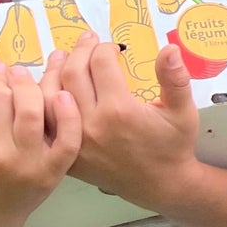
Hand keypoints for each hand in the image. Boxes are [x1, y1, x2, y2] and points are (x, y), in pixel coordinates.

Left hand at [46, 39, 199, 207]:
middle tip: (87, 42)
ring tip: (62, 58)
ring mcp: (75, 140)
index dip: (105, 48)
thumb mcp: (183, 113)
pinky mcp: (67, 153)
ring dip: (54, 71)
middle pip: (73, 73)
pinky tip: (49, 87)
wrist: (162, 185)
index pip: (101, 63)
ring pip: (50, 94)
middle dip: (79, 51)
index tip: (112, 48)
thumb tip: (170, 49)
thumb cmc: (173, 147)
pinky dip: (42, 101)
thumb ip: (175, 79)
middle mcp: (92, 123)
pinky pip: (45, 122)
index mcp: (120, 109)